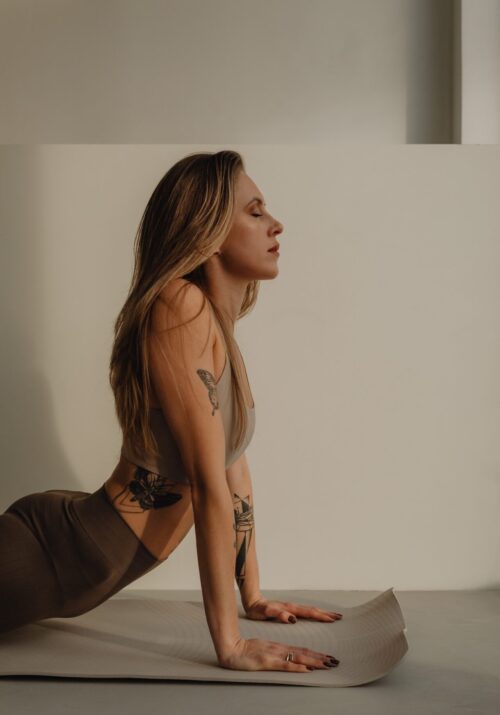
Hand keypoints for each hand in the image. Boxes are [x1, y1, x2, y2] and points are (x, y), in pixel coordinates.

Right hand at [218, 637, 339, 671]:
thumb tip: (294, 661)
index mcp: (280, 647)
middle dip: (320, 658)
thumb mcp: (265, 652)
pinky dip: (296, 666)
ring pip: (298, 657)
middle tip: (335, 661)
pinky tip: (305, 668)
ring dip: (314, 661)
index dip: (317, 654)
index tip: (329, 658)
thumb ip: (279, 656)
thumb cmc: (246, 651)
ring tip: (327, 664)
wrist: (231, 649)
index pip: (302, 650)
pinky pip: (284, 664)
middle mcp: (280, 649)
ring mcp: (274, 655)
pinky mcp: (267, 661)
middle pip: (304, 653)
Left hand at [243, 597, 342, 623]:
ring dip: (321, 613)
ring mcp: (291, 608)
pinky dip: (313, 613)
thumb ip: (278, 614)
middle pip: (312, 610)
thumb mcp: (266, 613)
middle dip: (326, 613)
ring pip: (310, 610)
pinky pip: (305, 612)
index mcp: (290, 609)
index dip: (321, 616)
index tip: (332, 619)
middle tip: (339, 617)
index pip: (308, 613)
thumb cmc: (258, 609)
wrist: (252, 602)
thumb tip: (292, 618)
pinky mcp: (289, 610)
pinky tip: (315, 616)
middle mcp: (292, 607)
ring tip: (332, 616)